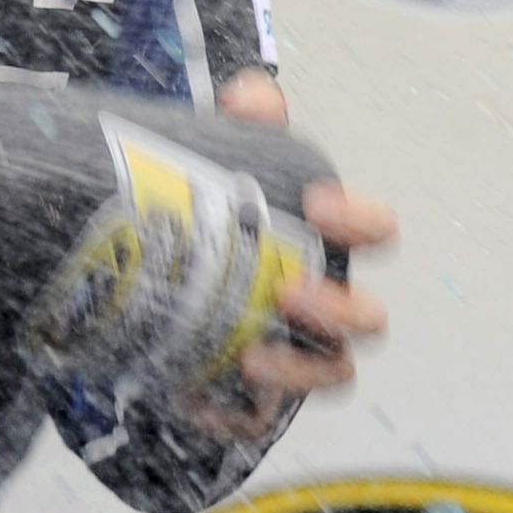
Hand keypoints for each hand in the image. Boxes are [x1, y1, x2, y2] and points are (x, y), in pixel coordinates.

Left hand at [177, 71, 393, 438]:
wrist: (138, 268)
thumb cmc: (205, 213)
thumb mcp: (217, 156)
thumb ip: (243, 123)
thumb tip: (258, 98)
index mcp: (324, 239)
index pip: (373, 231)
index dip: (363, 222)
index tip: (323, 206)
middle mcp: (321, 299)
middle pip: (366, 320)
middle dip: (340, 309)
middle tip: (289, 290)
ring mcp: (292, 349)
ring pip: (329, 371)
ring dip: (301, 365)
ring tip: (255, 352)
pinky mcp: (247, 392)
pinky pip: (258, 414)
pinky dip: (239, 409)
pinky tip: (203, 395)